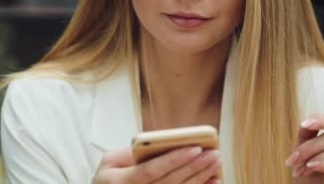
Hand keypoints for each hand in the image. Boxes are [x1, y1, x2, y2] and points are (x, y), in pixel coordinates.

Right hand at [92, 146, 220, 183]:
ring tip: (216, 163)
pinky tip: (212, 181)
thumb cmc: (108, 181)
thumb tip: (157, 144)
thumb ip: (129, 153)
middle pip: (171, 182)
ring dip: (201, 178)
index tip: (195, 147)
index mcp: (122, 182)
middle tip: (214, 153)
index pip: (152, 170)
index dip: (174, 159)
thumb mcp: (108, 163)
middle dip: (195, 167)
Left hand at [285, 114, 323, 182]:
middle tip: (292, 161)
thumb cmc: (310, 182)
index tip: (303, 124)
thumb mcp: (304, 156)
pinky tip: (310, 168)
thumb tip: (306, 122)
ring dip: (312, 157)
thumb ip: (307, 138)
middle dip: (308, 146)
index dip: (322, 118)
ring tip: (299, 171)